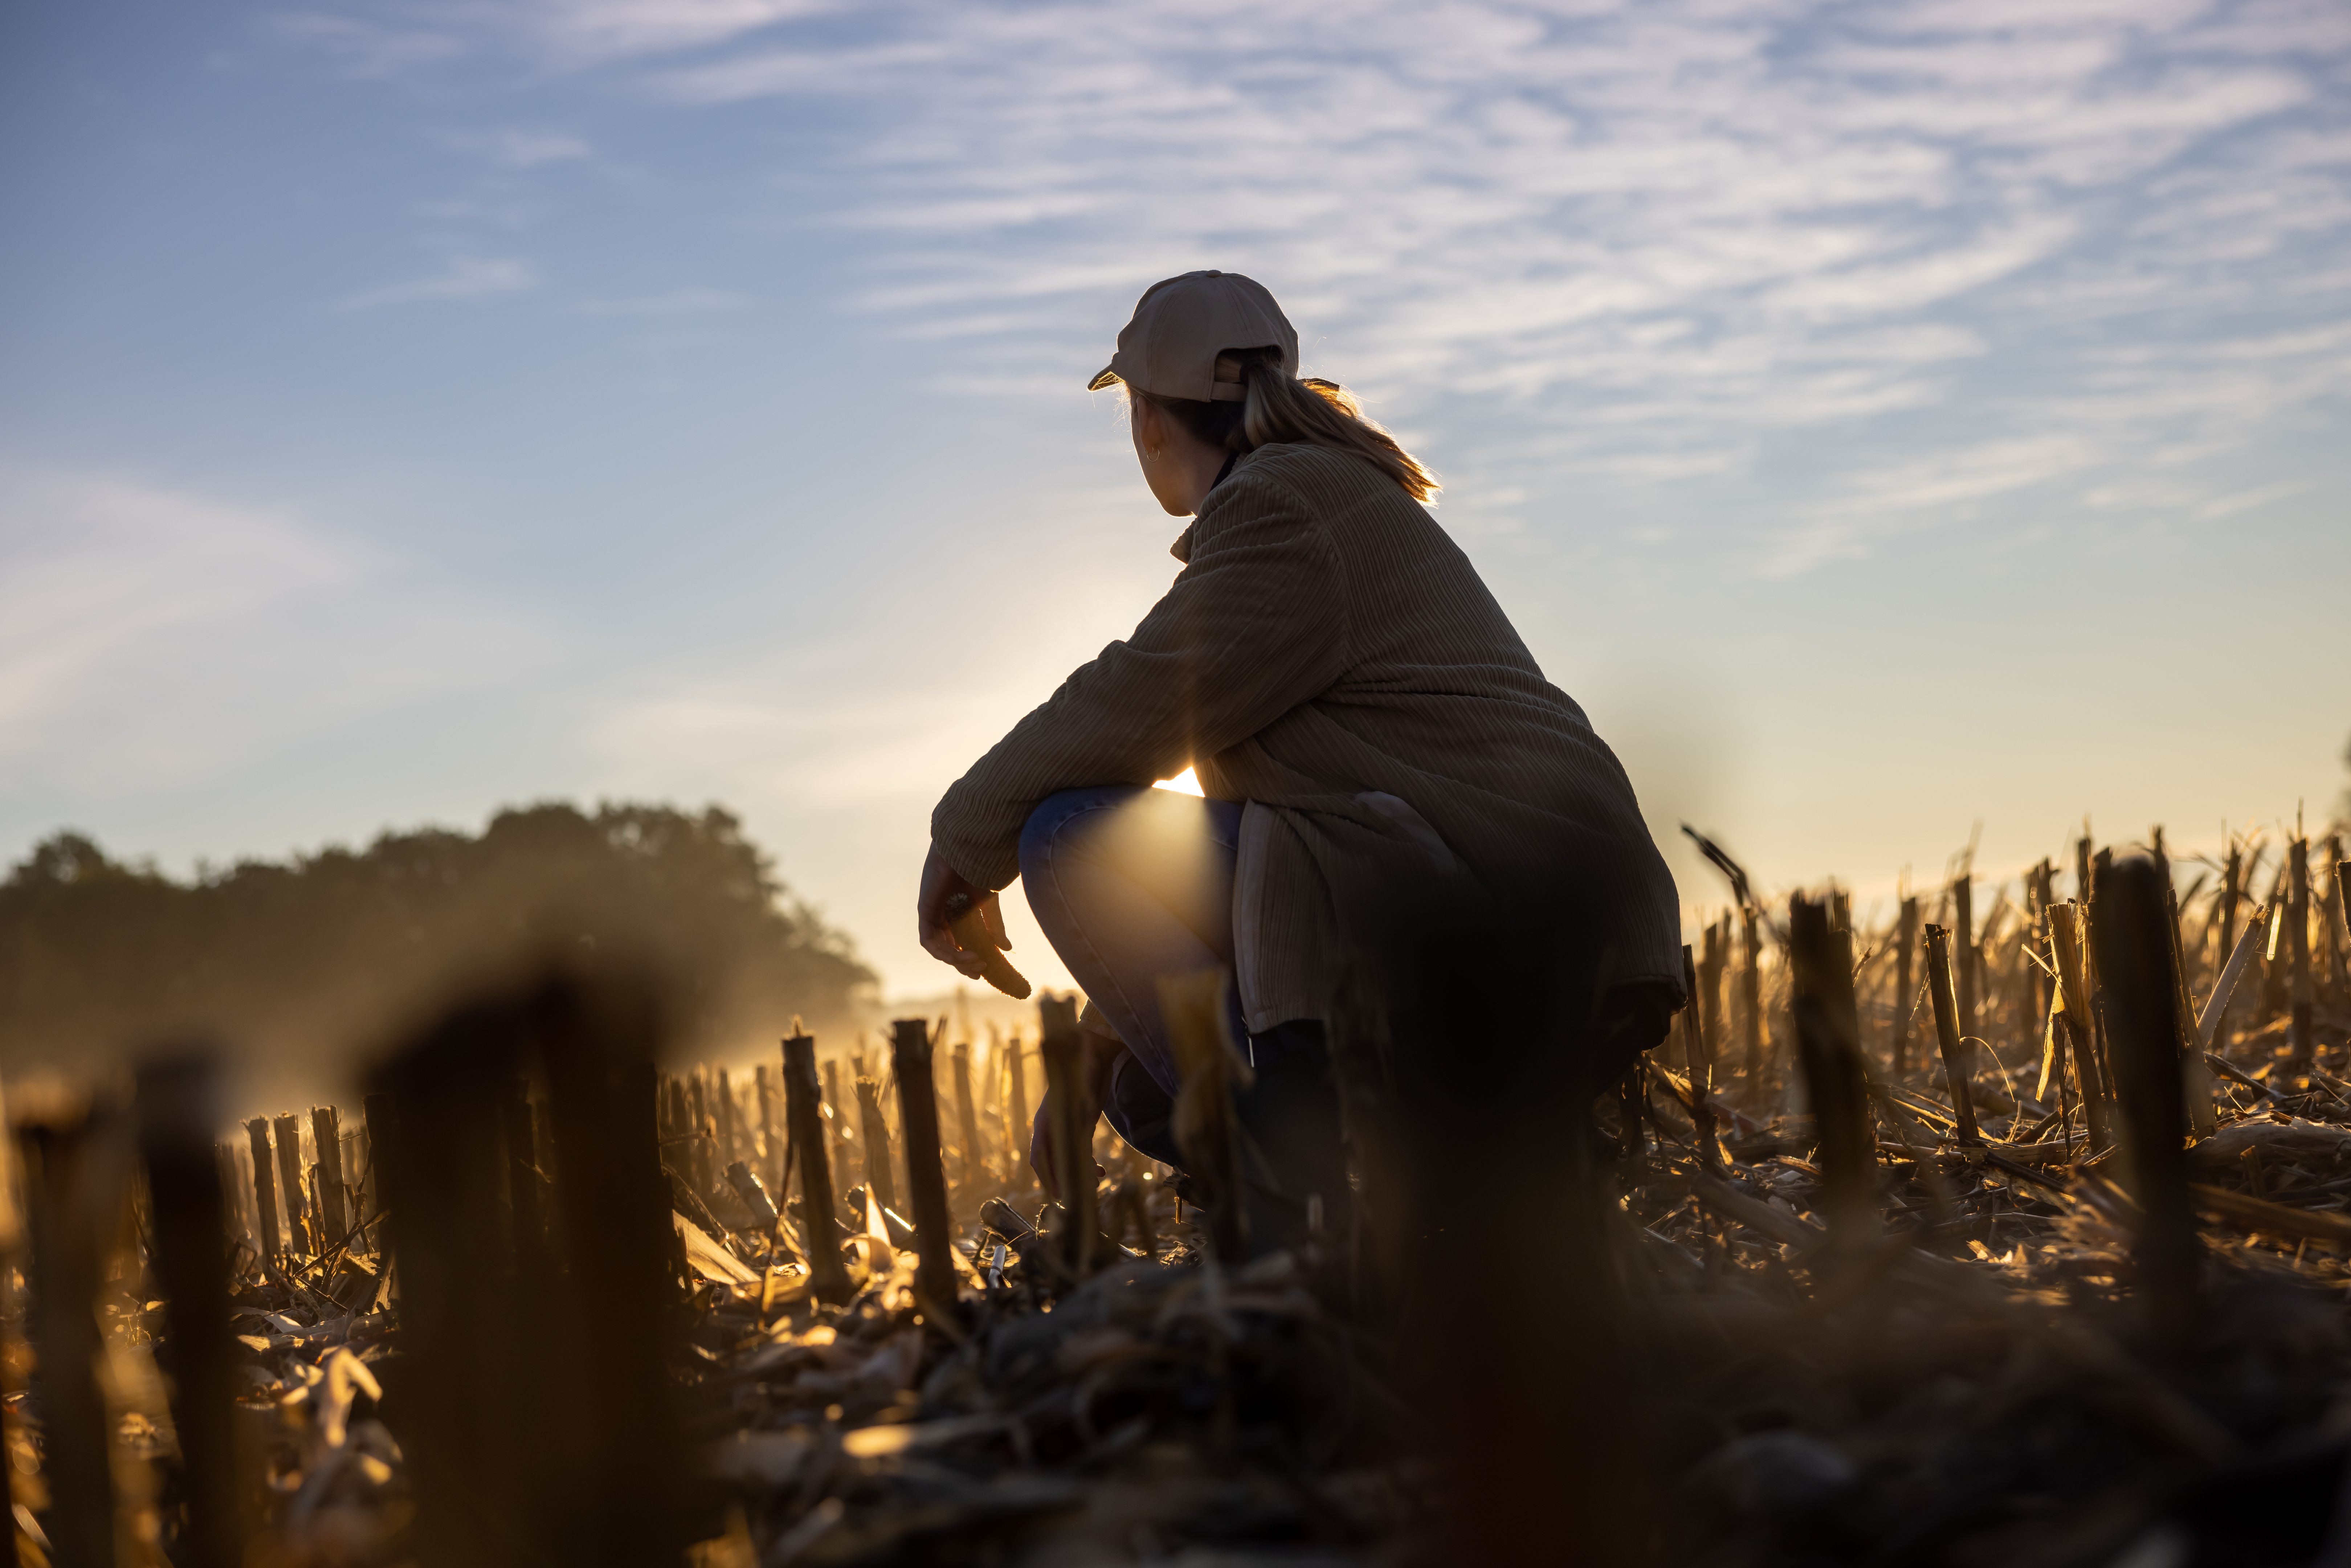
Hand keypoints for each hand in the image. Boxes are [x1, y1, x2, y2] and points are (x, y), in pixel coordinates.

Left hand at [917, 843, 1008, 979]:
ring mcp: (932, 913)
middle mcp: (942, 914)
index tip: (983, 969)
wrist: (967, 849)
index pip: (957, 942)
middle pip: (947, 948)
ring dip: (956, 959)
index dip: (967, 958)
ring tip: (976, 961)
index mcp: (956, 912)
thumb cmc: (977, 869)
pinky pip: (928, 940)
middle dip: (962, 963)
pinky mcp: (925, 910)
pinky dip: (943, 951)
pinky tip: (961, 954)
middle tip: (979, 971)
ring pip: (938, 947)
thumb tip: (1007, 949)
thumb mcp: (988, 904)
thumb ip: (994, 926)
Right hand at [1029, 1036, 1118, 1199]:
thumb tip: (1086, 1115)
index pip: (1040, 1155)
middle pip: (1048, 1162)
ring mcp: (1062, 1128)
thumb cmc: (1085, 1067)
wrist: (1092, 1053)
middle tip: (1077, 1200)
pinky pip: (1076, 1152)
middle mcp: (1050, 1126)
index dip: (1048, 1176)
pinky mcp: (1076, 1127)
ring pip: (1063, 1160)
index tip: (1060, 1193)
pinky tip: (1100, 1171)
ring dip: (1076, 1175)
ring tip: (1096, 1184)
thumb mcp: (1083, 1085)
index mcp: (1046, 1120)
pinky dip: (1085, 1164)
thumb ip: (1082, 1102)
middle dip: (1060, 1182)